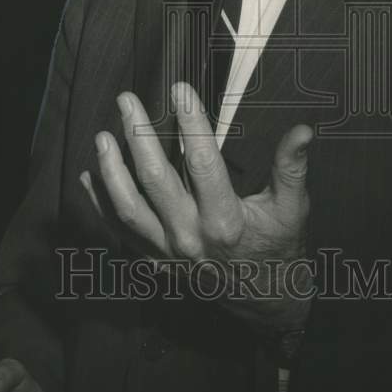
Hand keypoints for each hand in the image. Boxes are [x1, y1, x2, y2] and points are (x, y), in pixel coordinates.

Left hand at [82, 82, 312, 332]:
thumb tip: (302, 130)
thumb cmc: (279, 248)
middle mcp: (189, 236)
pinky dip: (100, 204)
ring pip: (127, 208)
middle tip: (127, 100)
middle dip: (137, 135)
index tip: (180, 89)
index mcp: (224, 220)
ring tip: (102, 136)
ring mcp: (166, 251)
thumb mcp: (292, 209)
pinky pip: (119, 231)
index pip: (202, 161)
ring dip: (110, 170)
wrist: (266, 301)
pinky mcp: (154, 260)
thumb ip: (291, 168)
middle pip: (154, 179)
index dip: (191, 122)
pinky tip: (89, 177)